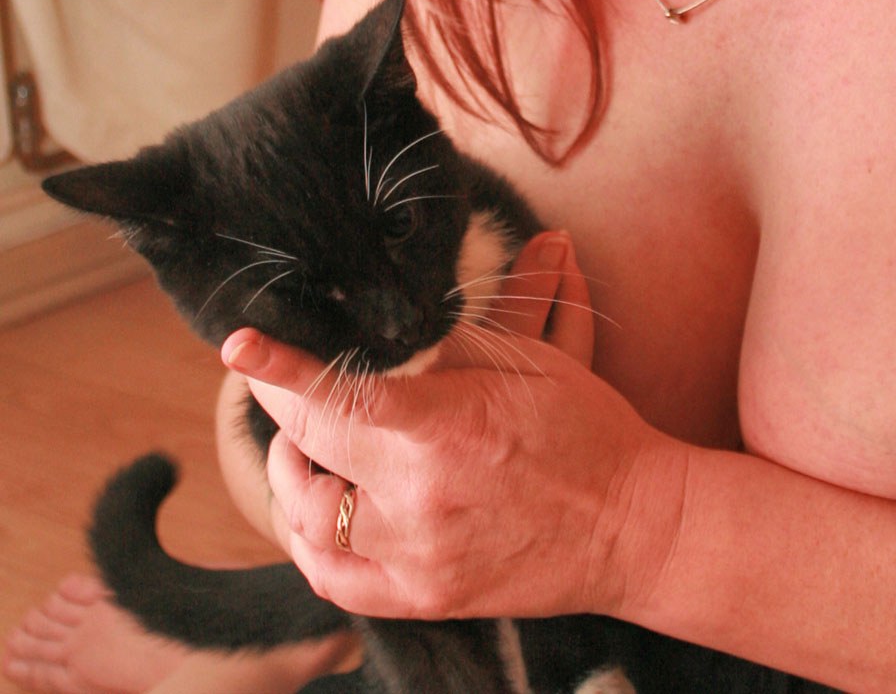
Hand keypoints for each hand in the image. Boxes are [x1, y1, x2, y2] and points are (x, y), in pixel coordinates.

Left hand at [222, 232, 688, 620]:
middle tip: (289, 384)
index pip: (340, 394)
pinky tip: (323, 508)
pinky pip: (332, 579)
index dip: (281, 366)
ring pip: (307, 517)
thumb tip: (383, 321)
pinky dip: (310, 541)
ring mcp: (417, 559)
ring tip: (309, 444)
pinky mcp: (423, 598)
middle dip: (288, 405)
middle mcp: (420, 499)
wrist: (633, 526)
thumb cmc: (588, 434)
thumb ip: (445, 344)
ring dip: (293, 472)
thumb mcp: (529, 365)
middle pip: (311, 447)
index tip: (239, 346)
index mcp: (448, 429)